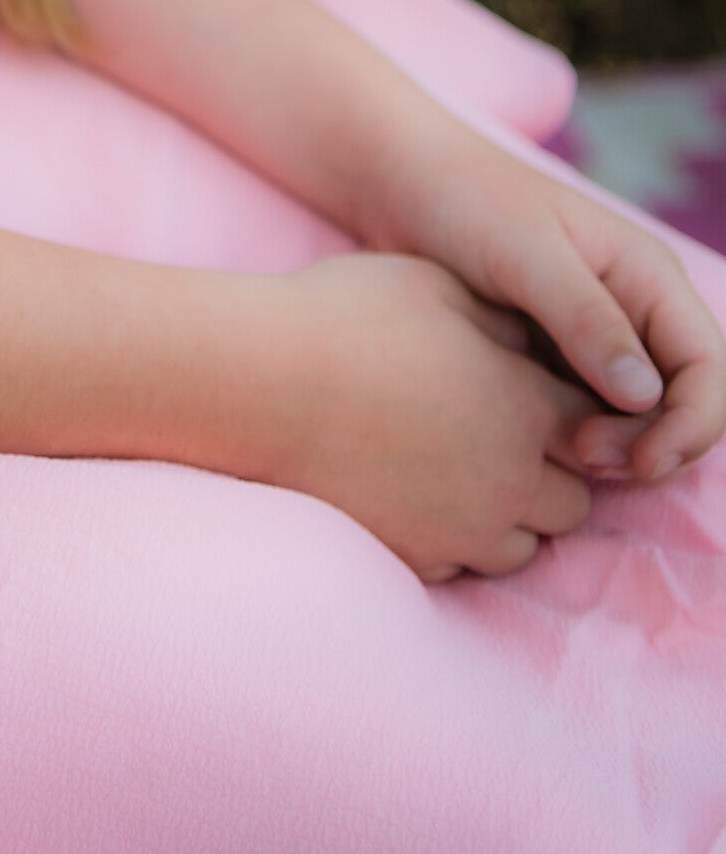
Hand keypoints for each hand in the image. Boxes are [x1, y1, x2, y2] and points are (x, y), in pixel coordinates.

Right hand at [262, 252, 600, 579]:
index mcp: (525, 406)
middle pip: (575, 500)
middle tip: (501, 435)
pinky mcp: (419, 560)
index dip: (570, 408)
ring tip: (462, 472)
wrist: (260, 384)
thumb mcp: (437, 286)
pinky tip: (419, 497)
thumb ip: (505, 320)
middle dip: (552, 471)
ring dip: (511, 515)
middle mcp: (511, 480)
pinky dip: (457, 540)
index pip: (592, 425)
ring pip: (527, 545)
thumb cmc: (346, 318)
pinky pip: (465, 566)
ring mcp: (464, 530)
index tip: (534, 391)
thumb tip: (536, 349)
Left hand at [370, 128, 725, 490]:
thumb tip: (645, 395)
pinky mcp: (561, 358)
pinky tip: (540, 443)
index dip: (692, 425)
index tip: (641, 461)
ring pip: (641, 418)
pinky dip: (581, 438)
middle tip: (583, 458)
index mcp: (648, 276)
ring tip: (562, 453)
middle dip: (652, 445)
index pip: (709, 367)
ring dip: (618, 449)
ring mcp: (601, 338)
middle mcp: (637, 310)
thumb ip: (585, 319)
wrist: (404, 184)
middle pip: (683, 403)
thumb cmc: (466, 201)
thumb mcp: (525, 255)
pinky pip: (593, 413)